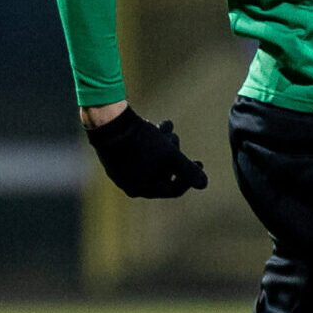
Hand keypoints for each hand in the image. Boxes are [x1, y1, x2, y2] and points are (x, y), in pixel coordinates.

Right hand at [84, 105, 207, 197]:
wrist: (108, 123)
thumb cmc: (141, 143)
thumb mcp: (170, 156)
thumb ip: (188, 171)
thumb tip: (204, 184)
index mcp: (141, 189)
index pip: (172, 189)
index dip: (189, 178)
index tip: (200, 164)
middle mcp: (129, 182)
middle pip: (162, 172)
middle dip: (173, 154)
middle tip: (175, 138)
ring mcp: (120, 169)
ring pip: (151, 159)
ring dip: (163, 143)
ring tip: (167, 127)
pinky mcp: (116, 153)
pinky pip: (139, 150)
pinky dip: (151, 139)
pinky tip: (158, 125)